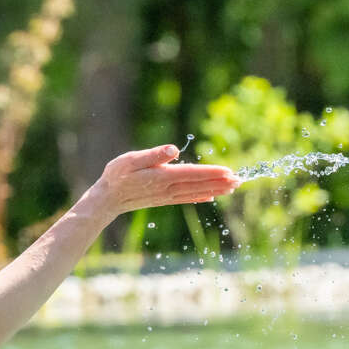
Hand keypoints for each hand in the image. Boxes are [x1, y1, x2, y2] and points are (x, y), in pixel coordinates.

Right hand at [92, 144, 239, 216]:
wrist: (108, 198)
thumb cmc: (117, 174)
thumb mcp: (132, 159)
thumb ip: (154, 155)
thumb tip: (174, 149)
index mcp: (163, 177)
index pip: (193, 174)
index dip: (212, 172)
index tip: (229, 171)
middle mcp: (168, 189)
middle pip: (200, 184)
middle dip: (220, 182)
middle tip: (240, 180)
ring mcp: (167, 196)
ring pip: (197, 192)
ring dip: (216, 189)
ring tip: (233, 187)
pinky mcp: (164, 199)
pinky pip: (187, 198)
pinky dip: (201, 197)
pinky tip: (211, 197)